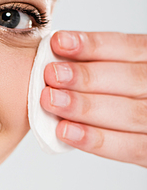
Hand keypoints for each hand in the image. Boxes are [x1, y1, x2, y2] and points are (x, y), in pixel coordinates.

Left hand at [40, 31, 146, 166]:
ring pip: (129, 113)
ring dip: (85, 108)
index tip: (59, 42)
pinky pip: (131, 147)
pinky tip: (66, 131)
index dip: (93, 45)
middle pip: (129, 79)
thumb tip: (55, 57)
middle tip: (51, 75)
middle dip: (86, 77)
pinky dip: (97, 140)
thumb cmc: (123, 97)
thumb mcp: (119, 72)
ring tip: (52, 102)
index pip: (128, 47)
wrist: (143, 123)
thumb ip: (97, 66)